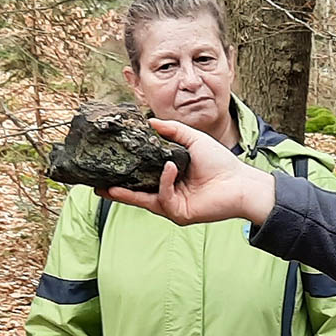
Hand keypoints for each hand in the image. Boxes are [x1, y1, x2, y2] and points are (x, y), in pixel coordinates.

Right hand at [101, 119, 277, 225]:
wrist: (239, 181)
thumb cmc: (220, 161)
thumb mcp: (192, 139)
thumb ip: (171, 130)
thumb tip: (148, 121)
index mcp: (169, 176)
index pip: (141, 175)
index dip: (124, 171)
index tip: (106, 163)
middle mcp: (168, 192)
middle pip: (136, 192)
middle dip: (115, 189)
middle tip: (95, 184)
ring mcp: (172, 205)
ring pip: (142, 200)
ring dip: (125, 193)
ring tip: (108, 186)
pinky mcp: (179, 213)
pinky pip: (163, 197)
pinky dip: (165, 180)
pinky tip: (170, 167)